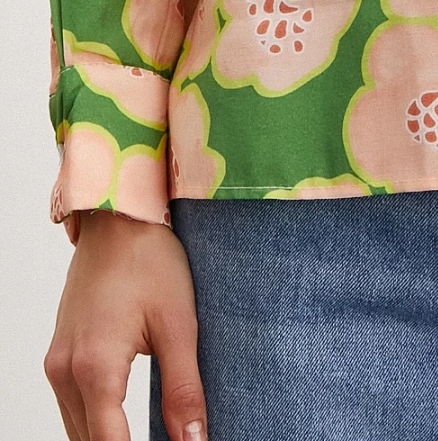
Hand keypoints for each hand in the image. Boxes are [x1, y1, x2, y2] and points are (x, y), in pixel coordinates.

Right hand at [43, 209, 207, 440]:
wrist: (118, 215)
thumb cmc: (150, 259)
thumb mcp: (179, 324)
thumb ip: (184, 389)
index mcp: (95, 369)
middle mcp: (66, 372)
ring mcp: (57, 363)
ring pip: (77, 430)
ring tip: (148, 439)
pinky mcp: (59, 353)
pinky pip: (72, 407)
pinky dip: (94, 424)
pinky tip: (120, 426)